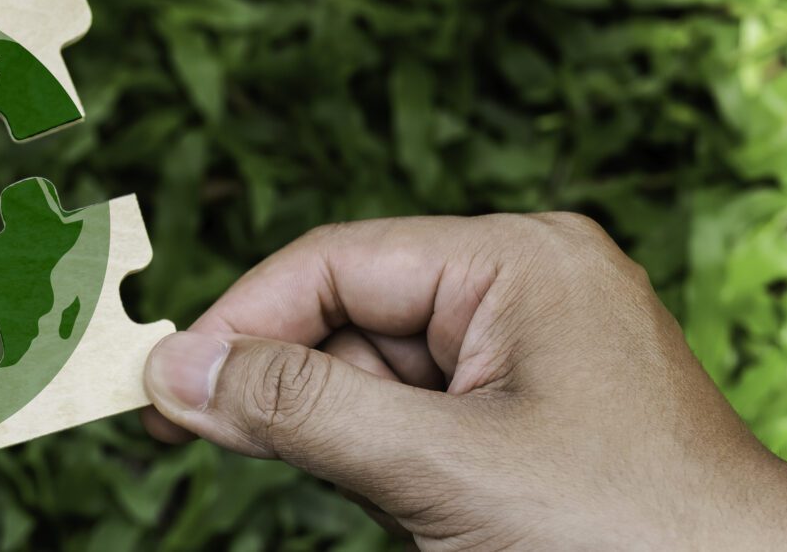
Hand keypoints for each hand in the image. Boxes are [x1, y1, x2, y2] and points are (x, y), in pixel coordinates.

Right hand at [141, 214, 786, 546]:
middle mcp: (525, 286)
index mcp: (517, 262)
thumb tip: (178, 371)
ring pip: (378, 372)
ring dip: (334, 430)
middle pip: (349, 314)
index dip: (237, 322)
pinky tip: (396, 504)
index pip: (333, 263)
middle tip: (188, 431)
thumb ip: (300, 409)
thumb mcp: (440, 469)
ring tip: (365, 495)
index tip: (161, 383)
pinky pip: (420, 415)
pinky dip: (380, 456)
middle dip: (281, 380)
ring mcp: (534, 351)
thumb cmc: (625, 535)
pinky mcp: (535, 414)